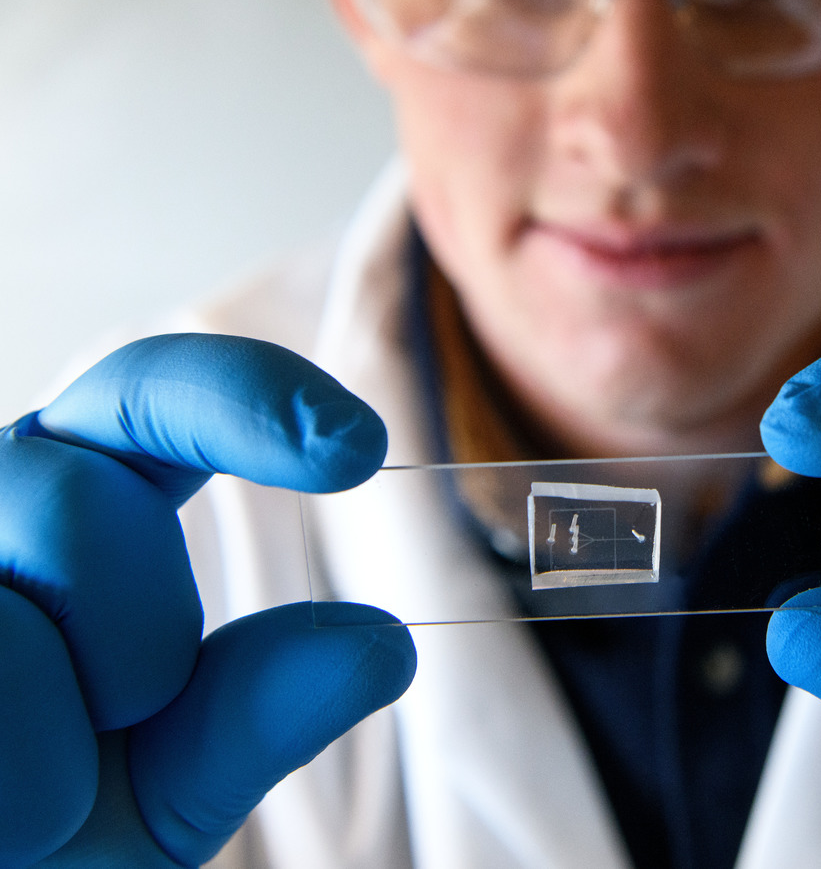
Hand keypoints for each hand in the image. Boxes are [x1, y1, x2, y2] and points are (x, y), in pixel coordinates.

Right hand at [0, 335, 416, 867]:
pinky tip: (8, 820)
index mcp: (82, 500)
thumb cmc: (58, 825)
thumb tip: (385, 648)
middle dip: (136, 636)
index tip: (360, 446)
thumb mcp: (173, 782)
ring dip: (68, 730)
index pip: (152, 392)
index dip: (251, 394)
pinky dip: (28, 797)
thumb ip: (262, 713)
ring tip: (47, 790)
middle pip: (82, 502)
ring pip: (17, 616)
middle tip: (132, 713)